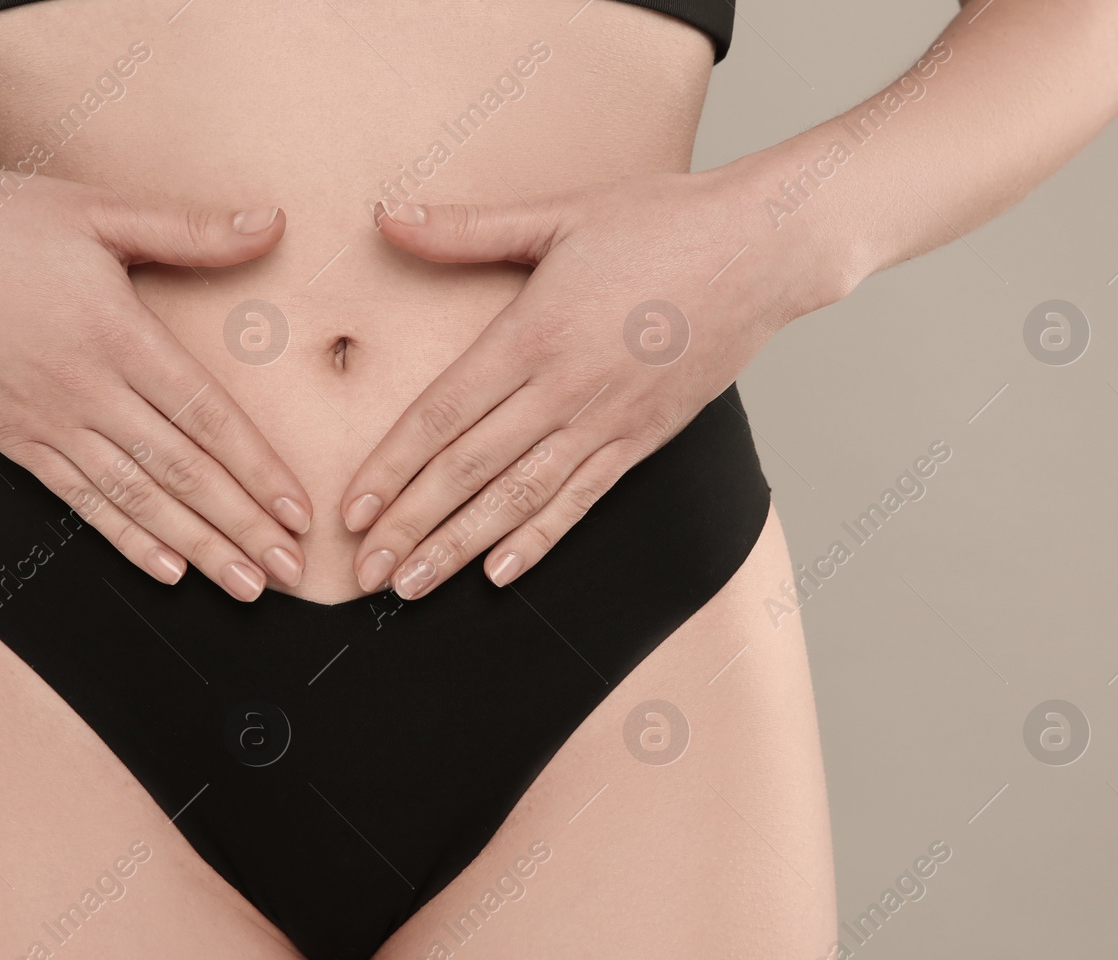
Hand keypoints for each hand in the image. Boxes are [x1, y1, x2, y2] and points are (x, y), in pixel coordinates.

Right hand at [0, 163, 311, 601]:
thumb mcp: (102, 210)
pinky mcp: (14, 439)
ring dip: (196, 548)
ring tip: (245, 587)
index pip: (205, 416)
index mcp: (117, 333)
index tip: (299, 512)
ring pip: (135, 499)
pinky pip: (79, 500)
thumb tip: (272, 223)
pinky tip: (169, 571)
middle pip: (179, 472)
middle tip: (292, 572)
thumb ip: (190, 230)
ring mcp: (46, 421)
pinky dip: (126, 538)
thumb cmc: (3, 221)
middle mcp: (85, 389)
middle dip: (242, 528)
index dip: (257, 470)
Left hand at [342, 163, 846, 598]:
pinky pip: (582, 501)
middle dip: (411, 525)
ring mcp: (607, 421)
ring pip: (519, 499)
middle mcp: (564, 389)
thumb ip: (466, 228)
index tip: (352, 509)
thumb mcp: (559, 213)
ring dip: (460, 547)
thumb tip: (386, 215)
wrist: (765, 249)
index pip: (441, 415)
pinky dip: (540, 540)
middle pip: (469, 470)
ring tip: (414, 587)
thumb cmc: (662, 221)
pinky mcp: (644, 439)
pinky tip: (501, 574)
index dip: (390, 468)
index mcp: (532, 334)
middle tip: (366, 569)